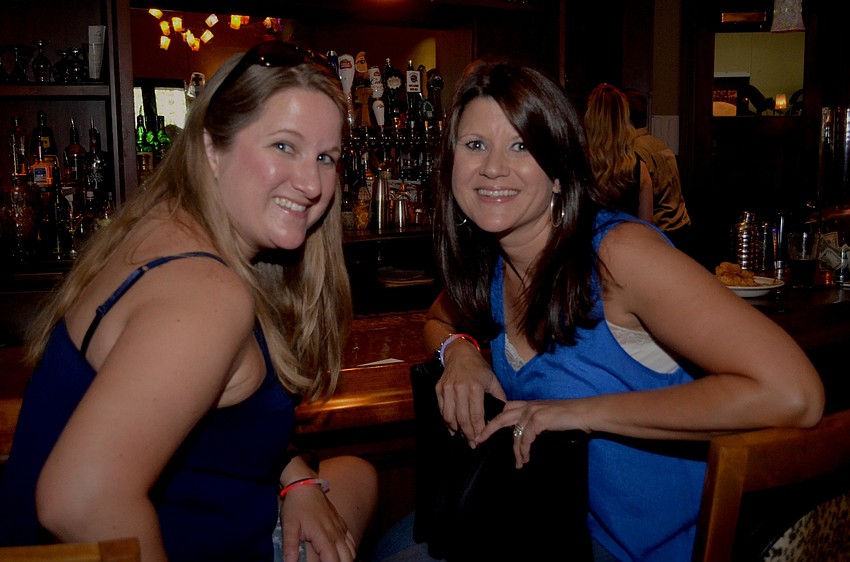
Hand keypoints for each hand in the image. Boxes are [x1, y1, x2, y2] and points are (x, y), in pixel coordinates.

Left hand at [280, 484, 355, 561]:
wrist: (305, 486)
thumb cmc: (296, 506)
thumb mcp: (289, 526)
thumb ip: (290, 546)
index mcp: (323, 536)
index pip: (333, 561)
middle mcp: (336, 534)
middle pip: (347, 558)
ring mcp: (340, 529)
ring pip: (352, 551)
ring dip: (347, 560)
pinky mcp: (342, 524)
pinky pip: (352, 541)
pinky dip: (351, 551)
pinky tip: (344, 556)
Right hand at [436, 348, 505, 444]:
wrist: (460, 353)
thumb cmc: (478, 368)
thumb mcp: (493, 380)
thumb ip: (499, 398)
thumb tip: (506, 414)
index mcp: (475, 387)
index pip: (476, 414)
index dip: (478, 430)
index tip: (481, 440)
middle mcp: (459, 388)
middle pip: (462, 418)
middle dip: (467, 434)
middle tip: (472, 444)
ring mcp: (447, 389)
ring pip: (449, 416)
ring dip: (455, 429)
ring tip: (461, 436)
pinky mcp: (439, 389)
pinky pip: (441, 409)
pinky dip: (446, 420)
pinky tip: (452, 427)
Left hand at [474, 400, 588, 467]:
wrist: (584, 412)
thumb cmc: (569, 417)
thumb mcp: (547, 416)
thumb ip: (534, 421)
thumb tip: (523, 436)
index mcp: (528, 403)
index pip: (505, 409)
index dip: (493, 420)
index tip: (484, 431)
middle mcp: (528, 405)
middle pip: (501, 418)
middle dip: (488, 430)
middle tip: (478, 441)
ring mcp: (532, 411)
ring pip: (514, 434)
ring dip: (516, 451)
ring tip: (519, 462)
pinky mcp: (538, 420)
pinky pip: (525, 439)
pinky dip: (524, 451)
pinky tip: (526, 458)